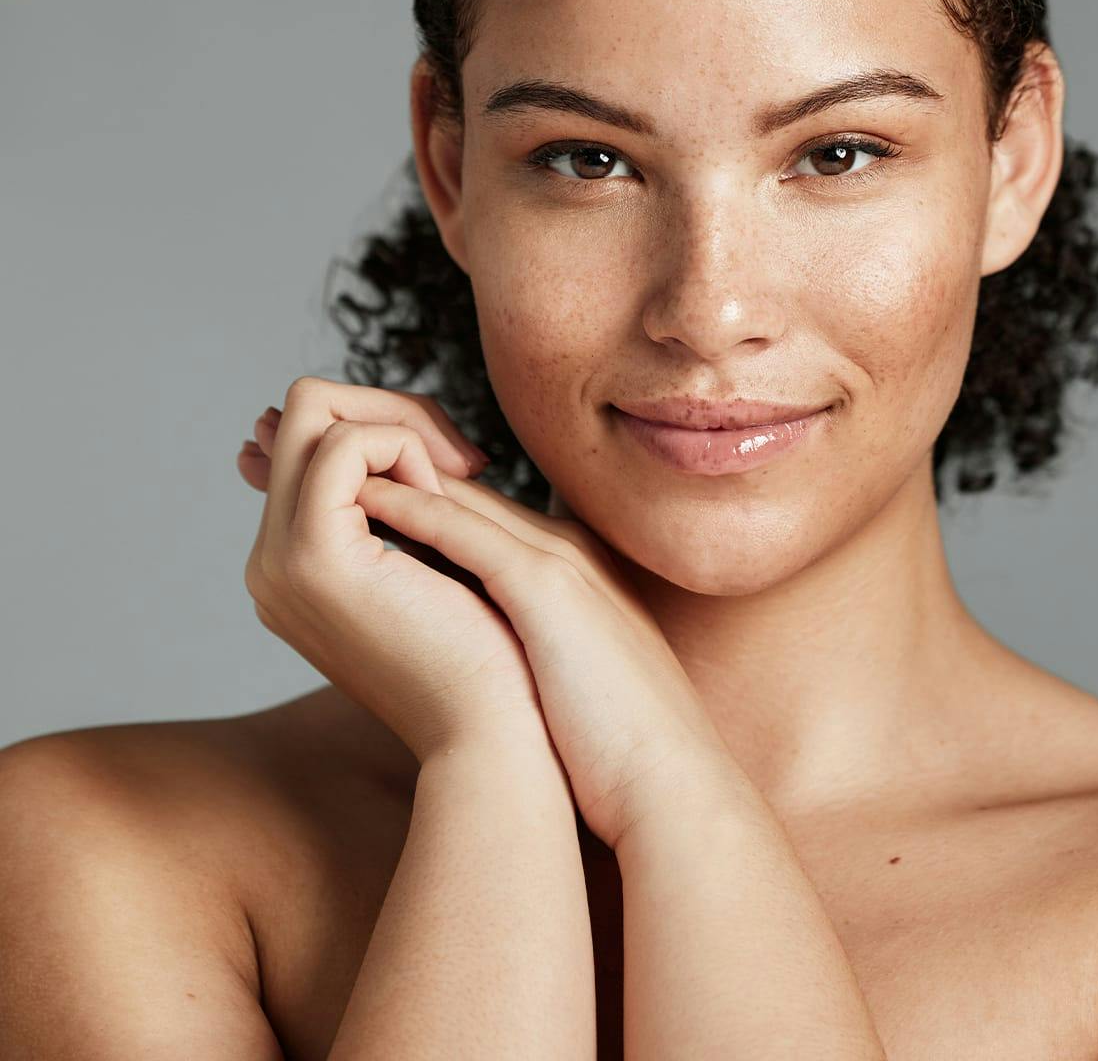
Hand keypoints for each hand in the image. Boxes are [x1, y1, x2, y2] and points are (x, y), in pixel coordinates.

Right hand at [239, 376, 566, 765]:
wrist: (496, 731)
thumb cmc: (491, 653)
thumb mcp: (440, 557)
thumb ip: (410, 501)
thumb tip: (402, 435)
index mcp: (296, 562)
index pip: (312, 440)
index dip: (389, 428)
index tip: (461, 470)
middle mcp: (271, 559)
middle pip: (306, 411)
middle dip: (395, 412)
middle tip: (466, 464)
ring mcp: (281, 559)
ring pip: (315, 409)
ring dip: (402, 428)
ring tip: (458, 487)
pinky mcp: (314, 556)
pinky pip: (344, 443)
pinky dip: (404, 448)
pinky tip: (445, 500)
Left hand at [239, 382, 746, 849]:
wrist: (670, 786)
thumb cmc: (612, 750)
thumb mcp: (552, 679)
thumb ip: (509, 644)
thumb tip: (446, 645)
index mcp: (555, 572)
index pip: (463, 510)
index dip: (393, 487)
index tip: (321, 477)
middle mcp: (555, 550)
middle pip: (451, 482)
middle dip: (369, 456)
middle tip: (290, 447)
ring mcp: (556, 563)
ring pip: (458, 492)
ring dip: (381, 466)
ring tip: (306, 456)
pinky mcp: (552, 593)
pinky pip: (473, 535)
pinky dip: (416, 512)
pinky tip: (360, 503)